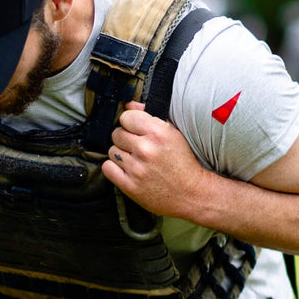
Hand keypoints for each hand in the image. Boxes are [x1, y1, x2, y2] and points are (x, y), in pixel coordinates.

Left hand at [103, 102, 209, 218]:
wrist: (191, 194)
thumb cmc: (183, 163)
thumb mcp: (173, 134)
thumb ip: (149, 116)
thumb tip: (128, 105)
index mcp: (158, 133)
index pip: (126, 117)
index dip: (131, 124)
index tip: (137, 132)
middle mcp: (145, 149)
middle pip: (117, 134)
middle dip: (125, 140)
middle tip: (138, 148)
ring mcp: (136, 169)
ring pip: (112, 151)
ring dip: (121, 155)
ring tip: (135, 161)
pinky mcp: (130, 186)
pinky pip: (107, 168)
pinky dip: (114, 169)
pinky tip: (127, 171)